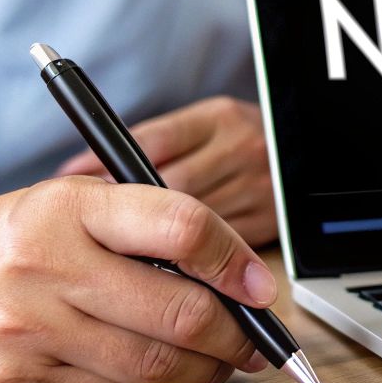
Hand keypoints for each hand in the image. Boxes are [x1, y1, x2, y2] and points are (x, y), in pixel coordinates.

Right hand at [0, 176, 278, 382]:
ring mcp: (28, 331)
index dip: (236, 260)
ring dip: (207, 371)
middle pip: (178, 311)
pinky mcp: (17, 382)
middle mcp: (46, 267)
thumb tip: (240, 276)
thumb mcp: (76, 201)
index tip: (261, 287)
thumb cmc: (14, 237)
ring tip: (224, 362)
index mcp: (69, 206)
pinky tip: (170, 377)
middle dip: (236, 334)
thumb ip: (153, 223)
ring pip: (153, 365)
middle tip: (257, 339)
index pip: (180, 227)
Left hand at [56, 96, 277, 246]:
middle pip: (171, 186)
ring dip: (154, 239)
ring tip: (113, 255)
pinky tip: (164, 264)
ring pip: (194, 220)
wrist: (309, 152)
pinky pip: (218, 245)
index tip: (72, 178)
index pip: (154, 141)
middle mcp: (241, 148)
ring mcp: (258, 186)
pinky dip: (187, 259)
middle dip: (129, 209)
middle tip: (85, 230)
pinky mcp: (268, 221)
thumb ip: (159, 145)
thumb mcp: (206, 127)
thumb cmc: (242, 142)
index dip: (108, 162)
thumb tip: (84, 172)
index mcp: (219, 118)